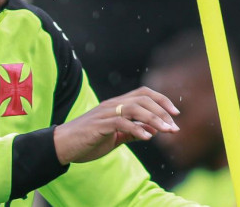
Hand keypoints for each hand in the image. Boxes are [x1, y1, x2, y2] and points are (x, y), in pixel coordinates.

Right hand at [53, 86, 180, 164]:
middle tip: (174, 127)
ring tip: (166, 131)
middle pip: (143, 98)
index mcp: (117, 104)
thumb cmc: (88, 140)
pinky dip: (136, 129)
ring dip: (154, 119)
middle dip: (162, 111)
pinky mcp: (99, 124)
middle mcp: (113, 104)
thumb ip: (132, 131)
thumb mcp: (115, 136)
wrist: (63, 145)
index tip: (175, 114)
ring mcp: (106, 113)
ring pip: (135, 108)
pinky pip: (121, 122)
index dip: (162, 100)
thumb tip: (152, 130)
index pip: (144, 94)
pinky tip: (147, 138)